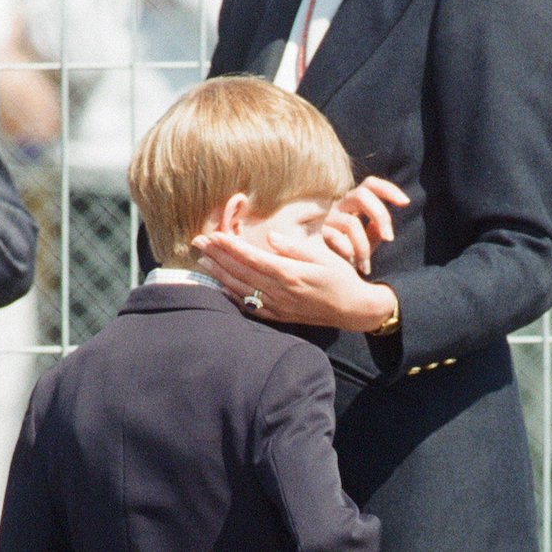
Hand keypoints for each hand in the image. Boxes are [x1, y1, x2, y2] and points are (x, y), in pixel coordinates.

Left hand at [196, 231, 396, 331]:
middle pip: (240, 273)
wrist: (352, 309)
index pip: (252, 258)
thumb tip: (271, 237)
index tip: (213, 236)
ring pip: (240, 289)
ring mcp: (276, 306)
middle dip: (217, 256)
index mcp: (290, 274)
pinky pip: (249, 306)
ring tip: (203, 260)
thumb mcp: (324, 257)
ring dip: (219, 274)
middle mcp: (279, 292)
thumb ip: (295, 248)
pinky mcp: (277, 316)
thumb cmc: (340, 278)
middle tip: (198, 242)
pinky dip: (232, 295)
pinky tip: (221, 286)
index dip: (230, 247)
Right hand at [322, 176, 409, 275]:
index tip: (406, 203)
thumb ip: (374, 234)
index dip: (388, 189)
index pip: (370, 185)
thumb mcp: (363, 244)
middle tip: (390, 238)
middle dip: (380, 215)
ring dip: (363, 246)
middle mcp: (338, 205)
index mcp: (352, 203)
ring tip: (366, 266)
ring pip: (351, 223)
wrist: (313, 268)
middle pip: (362, 194)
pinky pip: (336, 239)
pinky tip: (352, 265)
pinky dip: (348, 252)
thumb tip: (384, 230)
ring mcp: (324, 217)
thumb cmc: (342, 255)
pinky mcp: (314, 232)